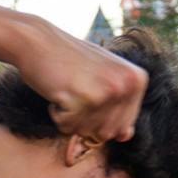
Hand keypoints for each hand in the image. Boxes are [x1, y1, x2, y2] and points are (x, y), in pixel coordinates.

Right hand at [21, 25, 148, 147]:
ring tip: (68, 88)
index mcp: (138, 80)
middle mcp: (127, 85)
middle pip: (106, 133)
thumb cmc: (71, 60)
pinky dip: (57, 114)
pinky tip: (58, 89)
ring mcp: (106, 91)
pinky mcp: (83, 98)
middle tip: (76, 90)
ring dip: (70, 117)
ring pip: (86, 132)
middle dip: (85, 119)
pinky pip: (67, 127)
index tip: (90, 88)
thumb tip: (126, 136)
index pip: (123, 127)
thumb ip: (120, 106)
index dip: (100, 116)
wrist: (39, 40)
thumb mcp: (104, 78)